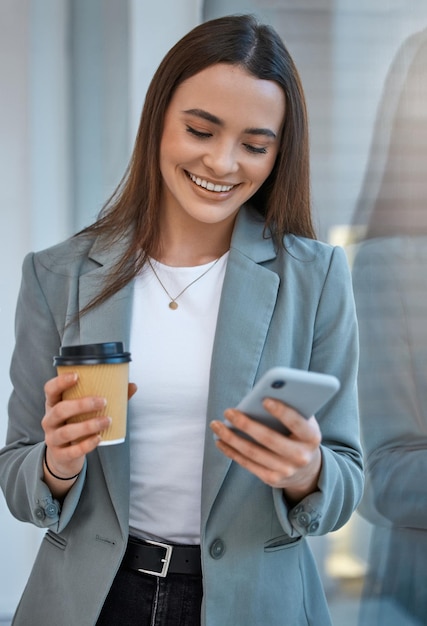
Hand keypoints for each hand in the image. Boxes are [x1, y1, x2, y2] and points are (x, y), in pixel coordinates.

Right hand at [42, 373, 136, 495]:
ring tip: (107, 421)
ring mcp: (52, 438)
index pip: (50, 389)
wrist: (63, 456)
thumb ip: (106, 398)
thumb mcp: (83, 411)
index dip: (60, 382)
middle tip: (102, 402)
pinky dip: (86, 445)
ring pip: (66, 432)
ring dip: (88, 426)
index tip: (77, 376)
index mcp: (54, 404)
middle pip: (60, 410)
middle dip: (81, 405)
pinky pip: (72, 450)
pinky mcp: (60, 455)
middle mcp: (49, 420)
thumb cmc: (75, 424)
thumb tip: (132, 386)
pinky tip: (99, 439)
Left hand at [210, 398, 321, 502]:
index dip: (282, 412)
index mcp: (312, 437)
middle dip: (246, 424)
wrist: (307, 470)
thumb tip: (263, 394)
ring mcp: (286, 470)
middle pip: (269, 439)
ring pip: (253, 452)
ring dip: (231, 438)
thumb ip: (291, 409)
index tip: (264, 400)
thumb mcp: (304, 422)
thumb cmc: (300, 435)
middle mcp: (301, 456)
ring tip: (216, 425)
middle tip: (228, 412)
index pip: (296, 423)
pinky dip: (231, 451)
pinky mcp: (272, 479)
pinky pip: (248, 464)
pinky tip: (220, 441)